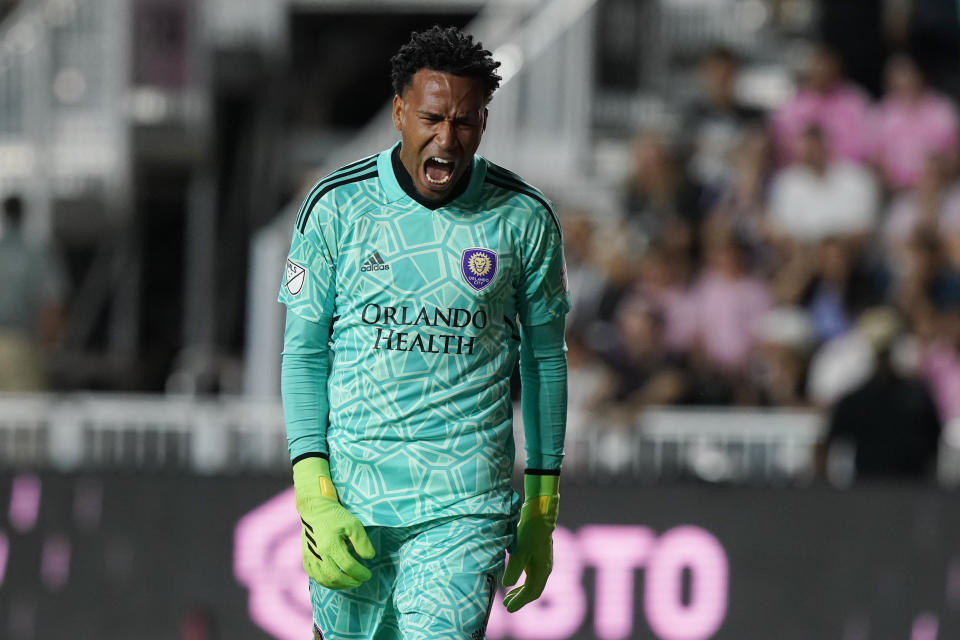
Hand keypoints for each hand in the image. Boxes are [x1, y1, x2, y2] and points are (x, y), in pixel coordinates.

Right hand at [293, 457, 374, 588]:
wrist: (315, 509)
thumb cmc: (336, 516)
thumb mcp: (354, 524)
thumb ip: (362, 542)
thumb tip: (368, 558)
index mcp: (331, 545)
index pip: (348, 566)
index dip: (360, 573)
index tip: (368, 574)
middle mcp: (319, 554)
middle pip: (335, 577)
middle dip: (350, 582)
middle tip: (360, 580)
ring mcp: (310, 557)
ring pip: (323, 580)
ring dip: (338, 585)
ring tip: (349, 582)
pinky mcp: (305, 558)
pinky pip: (314, 576)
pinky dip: (326, 582)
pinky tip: (335, 580)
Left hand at [502, 493, 557, 611]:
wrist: (540, 514)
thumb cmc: (529, 533)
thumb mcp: (519, 552)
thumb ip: (513, 570)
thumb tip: (507, 585)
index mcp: (542, 570)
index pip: (531, 593)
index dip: (520, 602)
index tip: (508, 609)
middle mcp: (545, 568)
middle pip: (534, 590)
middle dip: (520, 599)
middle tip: (507, 605)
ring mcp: (543, 561)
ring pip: (533, 582)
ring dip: (521, 591)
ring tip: (508, 597)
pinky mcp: (540, 554)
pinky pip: (533, 574)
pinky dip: (524, 581)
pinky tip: (515, 579)